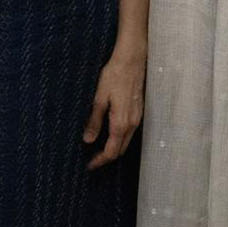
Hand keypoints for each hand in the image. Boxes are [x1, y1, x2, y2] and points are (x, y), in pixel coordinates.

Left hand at [82, 47, 144, 169]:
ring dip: (114, 148)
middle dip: (106, 157)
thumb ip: (95, 121)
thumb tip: (88, 140)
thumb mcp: (99, 98)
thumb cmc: (114, 76)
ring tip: (99, 149)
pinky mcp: (139, 111)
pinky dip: (120, 139)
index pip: (111, 152)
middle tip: (92, 160)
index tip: (89, 166)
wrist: (132, 60)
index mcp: (121, 123)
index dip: (100, 161)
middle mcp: (132, 124)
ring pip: (126, 142)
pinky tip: (110, 133)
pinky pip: (130, 132)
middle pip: (120, 150)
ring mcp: (138, 118)